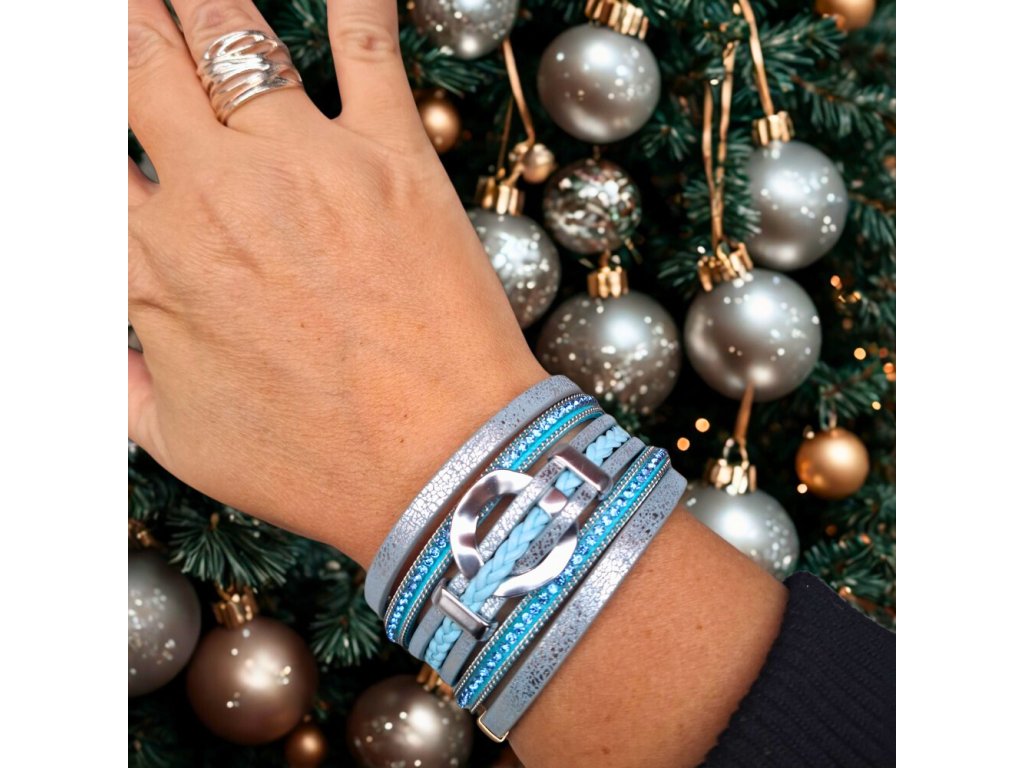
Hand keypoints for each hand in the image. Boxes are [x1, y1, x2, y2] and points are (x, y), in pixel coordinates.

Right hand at [128, 0, 546, 565]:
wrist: (442, 470)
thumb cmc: (318, 466)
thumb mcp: (185, 442)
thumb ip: (124, 377)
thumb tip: (109, 337)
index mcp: (151, 265)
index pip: (81, 151)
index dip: (72, 107)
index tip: (77, 85)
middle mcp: (214, 196)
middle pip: (138, 63)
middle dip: (125, 22)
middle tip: (128, 13)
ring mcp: (304, 165)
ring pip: (228, 36)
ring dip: (196, 0)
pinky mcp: (392, 156)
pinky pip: (363, 44)